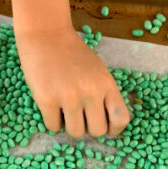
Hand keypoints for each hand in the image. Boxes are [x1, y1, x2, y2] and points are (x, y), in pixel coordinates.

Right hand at [14, 25, 129, 138]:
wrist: (46, 35)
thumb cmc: (73, 54)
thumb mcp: (99, 71)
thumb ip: (105, 94)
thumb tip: (106, 125)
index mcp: (107, 84)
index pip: (121, 119)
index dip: (113, 129)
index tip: (105, 127)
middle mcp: (91, 92)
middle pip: (97, 132)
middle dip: (89, 128)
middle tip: (80, 117)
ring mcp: (69, 97)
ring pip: (75, 133)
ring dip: (70, 126)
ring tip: (64, 110)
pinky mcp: (47, 100)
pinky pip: (54, 127)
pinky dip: (53, 121)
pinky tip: (52, 107)